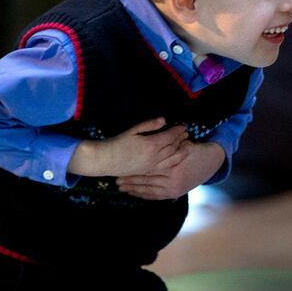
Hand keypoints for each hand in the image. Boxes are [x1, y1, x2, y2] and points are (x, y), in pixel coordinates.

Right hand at [68, 117, 188, 177]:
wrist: (104, 160)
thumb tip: (164, 120)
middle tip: (186, 133)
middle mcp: (154, 156)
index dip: (177, 131)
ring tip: (187, 145)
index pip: (170, 137)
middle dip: (181, 139)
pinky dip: (174, 161)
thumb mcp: (132, 130)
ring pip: (172, 159)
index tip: (183, 126)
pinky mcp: (148, 170)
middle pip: (173, 147)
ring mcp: (152, 165)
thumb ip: (149, 125)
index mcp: (151, 144)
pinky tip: (176, 157)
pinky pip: (166, 166)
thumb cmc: (116, 143)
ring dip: (181, 151)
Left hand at [116, 140, 225, 199]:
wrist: (211, 162)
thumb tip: (153, 138)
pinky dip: (143, 195)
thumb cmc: (195, 150)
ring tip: (121, 187)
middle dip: (130, 181)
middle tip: (115, 180)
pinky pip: (155, 196)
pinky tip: (134, 193)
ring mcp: (173, 189)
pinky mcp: (174, 194)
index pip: (148, 169)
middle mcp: (172, 180)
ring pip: (148, 190)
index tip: (120, 169)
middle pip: (146, 180)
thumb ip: (169, 143)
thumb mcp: (182, 144)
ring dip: (133, 189)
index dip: (133, 169)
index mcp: (173, 166)